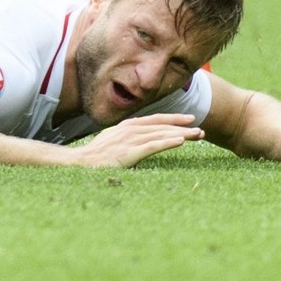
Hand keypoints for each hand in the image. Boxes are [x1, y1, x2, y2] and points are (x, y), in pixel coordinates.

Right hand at [73, 113, 203, 166]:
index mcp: (126, 127)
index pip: (153, 120)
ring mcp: (129, 141)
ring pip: (160, 134)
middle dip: (181, 126)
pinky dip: (167, 142)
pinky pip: (152, 146)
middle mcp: (129, 130)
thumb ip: (125, 136)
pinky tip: (180, 141)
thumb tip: (137, 138)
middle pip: (160, 126)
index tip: (188, 119)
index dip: (172, 119)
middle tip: (199, 128)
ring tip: (197, 134)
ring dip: (181, 133)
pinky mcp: (129, 153)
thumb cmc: (95, 155)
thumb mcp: (111, 140)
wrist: (80, 162)